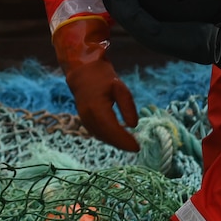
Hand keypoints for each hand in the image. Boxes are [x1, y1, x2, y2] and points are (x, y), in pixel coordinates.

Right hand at [53, 16, 138, 150]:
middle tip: (136, 148)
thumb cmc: (102, 77)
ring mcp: (84, 119)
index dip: (125, 141)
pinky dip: (108, 138)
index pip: (113, 131)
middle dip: (122, 144)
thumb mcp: (120, 88)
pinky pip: (97, 133)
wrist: (82, 72)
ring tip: (129, 144)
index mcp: (97, 109)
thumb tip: (133, 125)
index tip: (138, 147)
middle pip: (107, 137)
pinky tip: (118, 138)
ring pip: (101, 137)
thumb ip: (127, 107)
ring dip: (115, 143)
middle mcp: (88, 117)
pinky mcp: (84, 120)